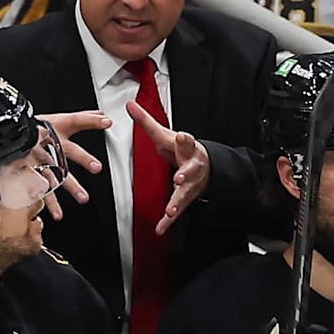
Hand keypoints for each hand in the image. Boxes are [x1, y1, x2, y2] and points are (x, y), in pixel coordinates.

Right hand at [38, 111, 110, 220]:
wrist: (9, 139)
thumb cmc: (37, 131)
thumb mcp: (59, 122)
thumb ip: (84, 120)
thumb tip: (103, 115)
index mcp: (57, 130)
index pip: (76, 120)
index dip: (91, 120)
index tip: (106, 122)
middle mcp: (50, 144)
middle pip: (68, 151)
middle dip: (83, 158)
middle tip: (97, 167)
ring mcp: (39, 160)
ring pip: (57, 172)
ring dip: (70, 186)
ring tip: (84, 198)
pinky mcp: (28, 174)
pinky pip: (39, 188)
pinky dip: (47, 201)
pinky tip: (55, 213)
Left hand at [126, 101, 208, 234]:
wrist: (204, 165)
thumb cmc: (181, 149)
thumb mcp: (166, 134)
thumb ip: (146, 122)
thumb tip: (129, 104)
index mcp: (188, 148)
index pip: (187, 142)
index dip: (185, 140)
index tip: (183, 137)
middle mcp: (192, 167)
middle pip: (190, 170)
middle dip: (185, 174)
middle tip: (178, 178)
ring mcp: (191, 185)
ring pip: (185, 194)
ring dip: (177, 202)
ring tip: (169, 210)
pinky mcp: (185, 198)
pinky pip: (177, 211)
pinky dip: (168, 221)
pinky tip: (160, 229)